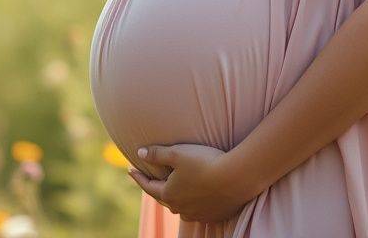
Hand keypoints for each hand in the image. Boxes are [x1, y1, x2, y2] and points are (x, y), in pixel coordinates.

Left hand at [127, 143, 253, 223]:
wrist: (237, 177)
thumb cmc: (205, 162)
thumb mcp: (177, 153)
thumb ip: (157, 153)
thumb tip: (139, 153)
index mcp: (169, 194)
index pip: (148, 186)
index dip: (138, 177)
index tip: (130, 170)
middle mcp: (181, 208)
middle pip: (164, 198)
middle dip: (156, 189)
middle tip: (151, 181)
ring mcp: (198, 214)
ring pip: (181, 207)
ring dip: (177, 198)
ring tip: (175, 190)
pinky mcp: (214, 215)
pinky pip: (199, 210)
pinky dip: (194, 202)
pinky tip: (197, 196)